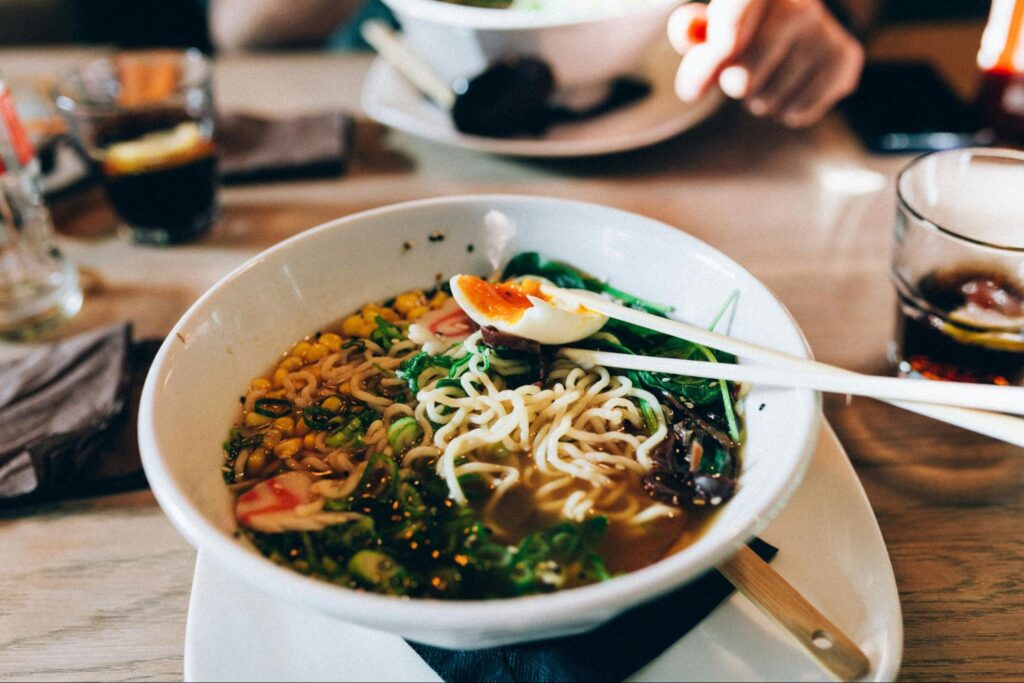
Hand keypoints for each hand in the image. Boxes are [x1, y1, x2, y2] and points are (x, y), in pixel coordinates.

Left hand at [668, 0, 864, 126]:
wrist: (801, 27)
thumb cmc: (744, 29)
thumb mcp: (713, 27)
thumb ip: (692, 34)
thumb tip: (689, 46)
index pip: (732, 17)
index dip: (712, 58)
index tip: (694, 90)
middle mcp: (799, 5)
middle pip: (742, 78)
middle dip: (731, 88)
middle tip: (740, 76)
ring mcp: (824, 32)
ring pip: (767, 101)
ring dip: (758, 101)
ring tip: (769, 78)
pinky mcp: (845, 59)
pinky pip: (797, 112)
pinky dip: (787, 112)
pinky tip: (792, 89)